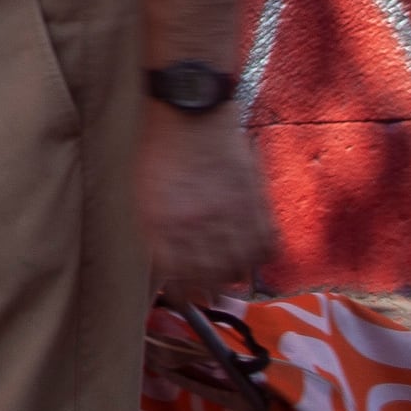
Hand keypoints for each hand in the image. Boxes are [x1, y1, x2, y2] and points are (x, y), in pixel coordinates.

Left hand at [137, 106, 278, 290]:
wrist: (191, 111)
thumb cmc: (161, 150)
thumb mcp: (143, 192)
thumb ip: (154, 230)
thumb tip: (163, 266)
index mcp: (161, 223)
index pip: (175, 275)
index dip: (181, 292)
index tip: (184, 300)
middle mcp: (196, 223)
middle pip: (209, 276)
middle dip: (210, 293)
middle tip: (211, 299)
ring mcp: (228, 213)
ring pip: (240, 266)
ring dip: (236, 279)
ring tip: (231, 284)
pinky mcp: (254, 201)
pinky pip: (266, 244)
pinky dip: (262, 256)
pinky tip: (254, 258)